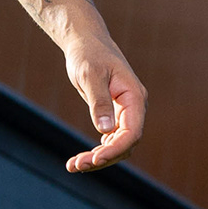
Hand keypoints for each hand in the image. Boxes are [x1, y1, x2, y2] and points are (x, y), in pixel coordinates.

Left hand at [62, 36, 146, 171]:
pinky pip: (110, 139)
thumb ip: (99, 101)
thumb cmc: (88, 54)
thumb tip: (105, 130)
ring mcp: (125, 113)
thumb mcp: (91, 75)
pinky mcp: (114, 115)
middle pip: (125, 144)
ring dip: (98, 159)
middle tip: (76, 166)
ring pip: (117, 145)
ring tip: (73, 166)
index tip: (95, 159)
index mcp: (134, 97)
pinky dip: (96, 151)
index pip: (132, 132)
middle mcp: (134, 108)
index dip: (116, 149)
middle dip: (103, 158)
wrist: (85, 42)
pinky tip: (79, 159)